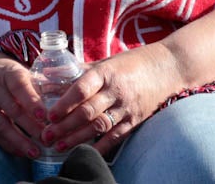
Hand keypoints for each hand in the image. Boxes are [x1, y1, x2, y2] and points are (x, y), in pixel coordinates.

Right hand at [0, 50, 48, 158]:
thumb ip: (36, 84)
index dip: (32, 101)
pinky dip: (7, 144)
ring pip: (1, 126)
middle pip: (12, 110)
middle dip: (31, 127)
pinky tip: (21, 152)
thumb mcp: (18, 69)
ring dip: (19, 141)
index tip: (45, 116)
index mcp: (7, 73)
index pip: (20, 86)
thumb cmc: (2, 71)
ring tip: (35, 152)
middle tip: (47, 139)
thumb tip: (62, 98)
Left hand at [43, 45, 180, 156]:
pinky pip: (115, 136)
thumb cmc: (132, 63)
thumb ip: (83, 71)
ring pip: (99, 126)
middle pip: (87, 111)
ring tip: (59, 146)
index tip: (49, 114)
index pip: (82, 89)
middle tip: (47, 135)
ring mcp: (127, 106)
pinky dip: (100, 146)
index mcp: (106, 72)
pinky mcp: (135, 120)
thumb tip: (52, 75)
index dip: (64, 103)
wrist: (168, 67)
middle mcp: (116, 90)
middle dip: (65, 126)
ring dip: (77, 138)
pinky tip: (85, 152)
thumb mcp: (107, 62)